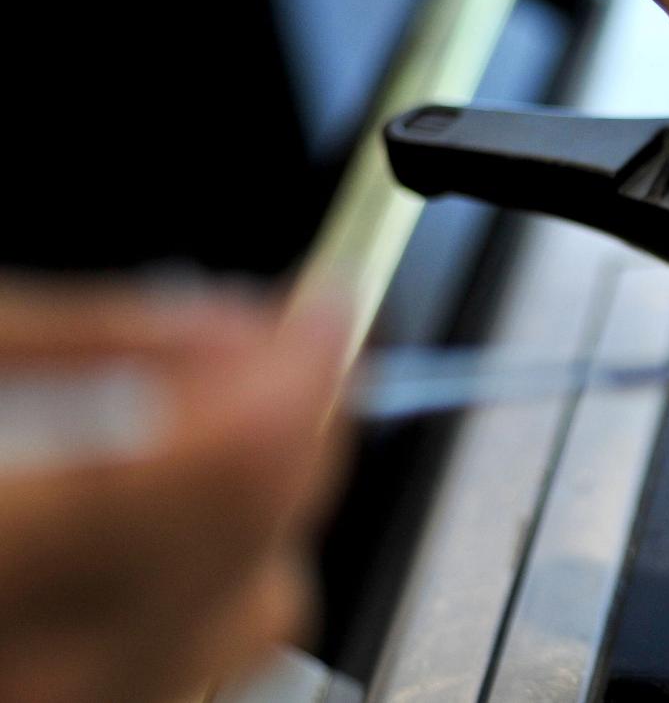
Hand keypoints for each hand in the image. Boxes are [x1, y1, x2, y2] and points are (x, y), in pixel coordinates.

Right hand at [0, 281, 349, 702]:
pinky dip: (214, 588)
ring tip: (195, 439)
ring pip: (252, 630)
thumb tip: (231, 322)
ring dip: (257, 518)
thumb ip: (76, 335)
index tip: (322, 318)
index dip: (297, 380)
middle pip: (257, 563)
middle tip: (280, 360)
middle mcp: (18, 684)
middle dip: (296, 443)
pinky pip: (202, 670)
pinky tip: (157, 527)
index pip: (208, 477)